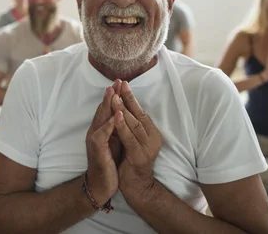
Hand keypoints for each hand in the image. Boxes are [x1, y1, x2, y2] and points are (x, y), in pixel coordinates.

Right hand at [85, 85, 120, 205]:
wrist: (102, 184)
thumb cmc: (109, 162)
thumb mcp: (115, 141)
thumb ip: (117, 128)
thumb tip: (124, 114)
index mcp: (101, 128)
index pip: (107, 108)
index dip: (113, 95)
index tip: (120, 83)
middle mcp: (95, 130)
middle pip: (103, 109)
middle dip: (110, 94)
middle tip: (116, 81)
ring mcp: (94, 138)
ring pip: (101, 118)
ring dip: (107, 105)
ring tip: (114, 92)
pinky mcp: (97, 148)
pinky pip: (103, 134)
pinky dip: (109, 124)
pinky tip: (116, 116)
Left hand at [111, 81, 161, 205]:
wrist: (135, 185)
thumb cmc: (131, 160)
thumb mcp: (131, 139)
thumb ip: (130, 125)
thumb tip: (122, 106)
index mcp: (151, 132)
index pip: (139, 110)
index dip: (130, 96)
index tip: (122, 82)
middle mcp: (152, 137)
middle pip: (138, 113)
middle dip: (126, 97)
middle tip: (118, 83)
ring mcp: (147, 146)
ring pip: (133, 123)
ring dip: (123, 108)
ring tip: (115, 95)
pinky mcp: (139, 155)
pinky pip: (129, 137)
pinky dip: (122, 125)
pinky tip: (117, 115)